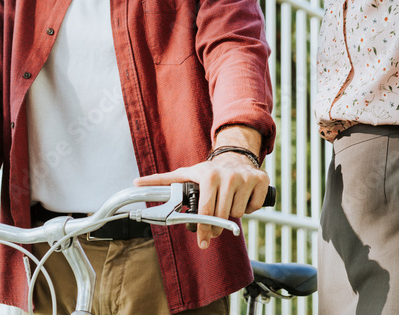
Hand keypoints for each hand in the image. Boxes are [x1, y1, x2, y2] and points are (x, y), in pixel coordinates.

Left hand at [135, 154, 269, 248]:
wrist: (235, 156)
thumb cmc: (208, 171)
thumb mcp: (186, 174)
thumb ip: (162, 181)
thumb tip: (136, 183)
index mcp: (209, 175)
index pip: (206, 211)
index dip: (204, 230)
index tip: (203, 242)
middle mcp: (229, 175)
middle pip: (222, 216)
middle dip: (217, 226)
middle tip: (215, 226)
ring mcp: (246, 177)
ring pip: (239, 213)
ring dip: (233, 213)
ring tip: (228, 202)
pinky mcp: (262, 180)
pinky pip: (254, 207)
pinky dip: (249, 207)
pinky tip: (243, 197)